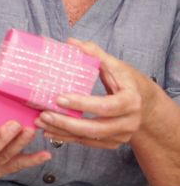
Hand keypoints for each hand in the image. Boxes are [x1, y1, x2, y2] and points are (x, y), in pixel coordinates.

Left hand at [36, 39, 160, 148]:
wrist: (144, 102)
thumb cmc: (127, 81)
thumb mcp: (115, 65)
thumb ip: (95, 54)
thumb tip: (71, 42)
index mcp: (131, 101)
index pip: (106, 106)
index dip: (82, 104)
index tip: (59, 98)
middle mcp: (129, 122)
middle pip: (95, 128)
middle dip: (67, 123)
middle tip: (43, 115)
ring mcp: (122, 135)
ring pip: (89, 137)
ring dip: (62, 132)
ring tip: (41, 122)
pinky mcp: (112, 142)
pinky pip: (88, 143)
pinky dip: (68, 138)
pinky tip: (50, 131)